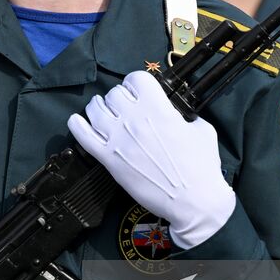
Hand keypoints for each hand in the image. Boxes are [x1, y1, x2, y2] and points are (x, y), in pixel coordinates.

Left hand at [69, 71, 235, 248]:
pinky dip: (77, 125)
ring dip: (98, 107)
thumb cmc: (202, 167)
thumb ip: (183, 116)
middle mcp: (135, 120)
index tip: (138, 91)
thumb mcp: (202, 130)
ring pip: (95, 109)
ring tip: (102, 110)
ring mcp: (119, 139)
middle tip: (123, 107)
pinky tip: (78, 121)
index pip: (136, 78)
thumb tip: (174, 113)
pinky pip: (83, 136)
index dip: (136, 83)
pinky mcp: (109, 159)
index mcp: (158, 109)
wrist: (194, 201)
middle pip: (114, 93)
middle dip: (119, 97)